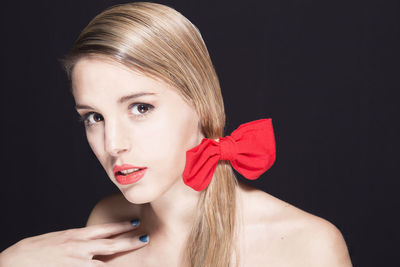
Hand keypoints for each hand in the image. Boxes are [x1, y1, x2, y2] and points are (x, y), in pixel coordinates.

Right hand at [0, 220, 147, 266]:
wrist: (15, 262)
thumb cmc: (34, 251)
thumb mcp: (58, 240)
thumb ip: (76, 241)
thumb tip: (89, 243)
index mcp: (75, 236)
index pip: (104, 229)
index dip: (121, 226)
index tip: (135, 223)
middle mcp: (79, 248)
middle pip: (110, 244)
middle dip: (129, 241)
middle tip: (145, 238)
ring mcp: (76, 262)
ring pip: (105, 264)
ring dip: (120, 263)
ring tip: (135, 262)